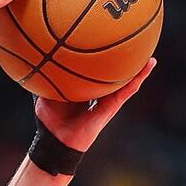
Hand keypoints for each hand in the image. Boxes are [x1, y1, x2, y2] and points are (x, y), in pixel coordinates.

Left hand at [35, 58, 156, 150]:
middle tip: (130, 46)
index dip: (98, 62)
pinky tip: (148, 65)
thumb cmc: (50, 119)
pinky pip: (127, 90)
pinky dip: (138, 77)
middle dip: (120, 65)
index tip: (103, 45)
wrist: (57, 140)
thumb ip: (45, 79)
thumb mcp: (45, 95)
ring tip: (148, 55)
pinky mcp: (112, 106)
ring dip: (137, 69)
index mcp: (83, 91)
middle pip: (110, 77)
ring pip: (124, 82)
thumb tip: (37, 60)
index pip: (92, 74)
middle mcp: (97, 94)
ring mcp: (106, 100)